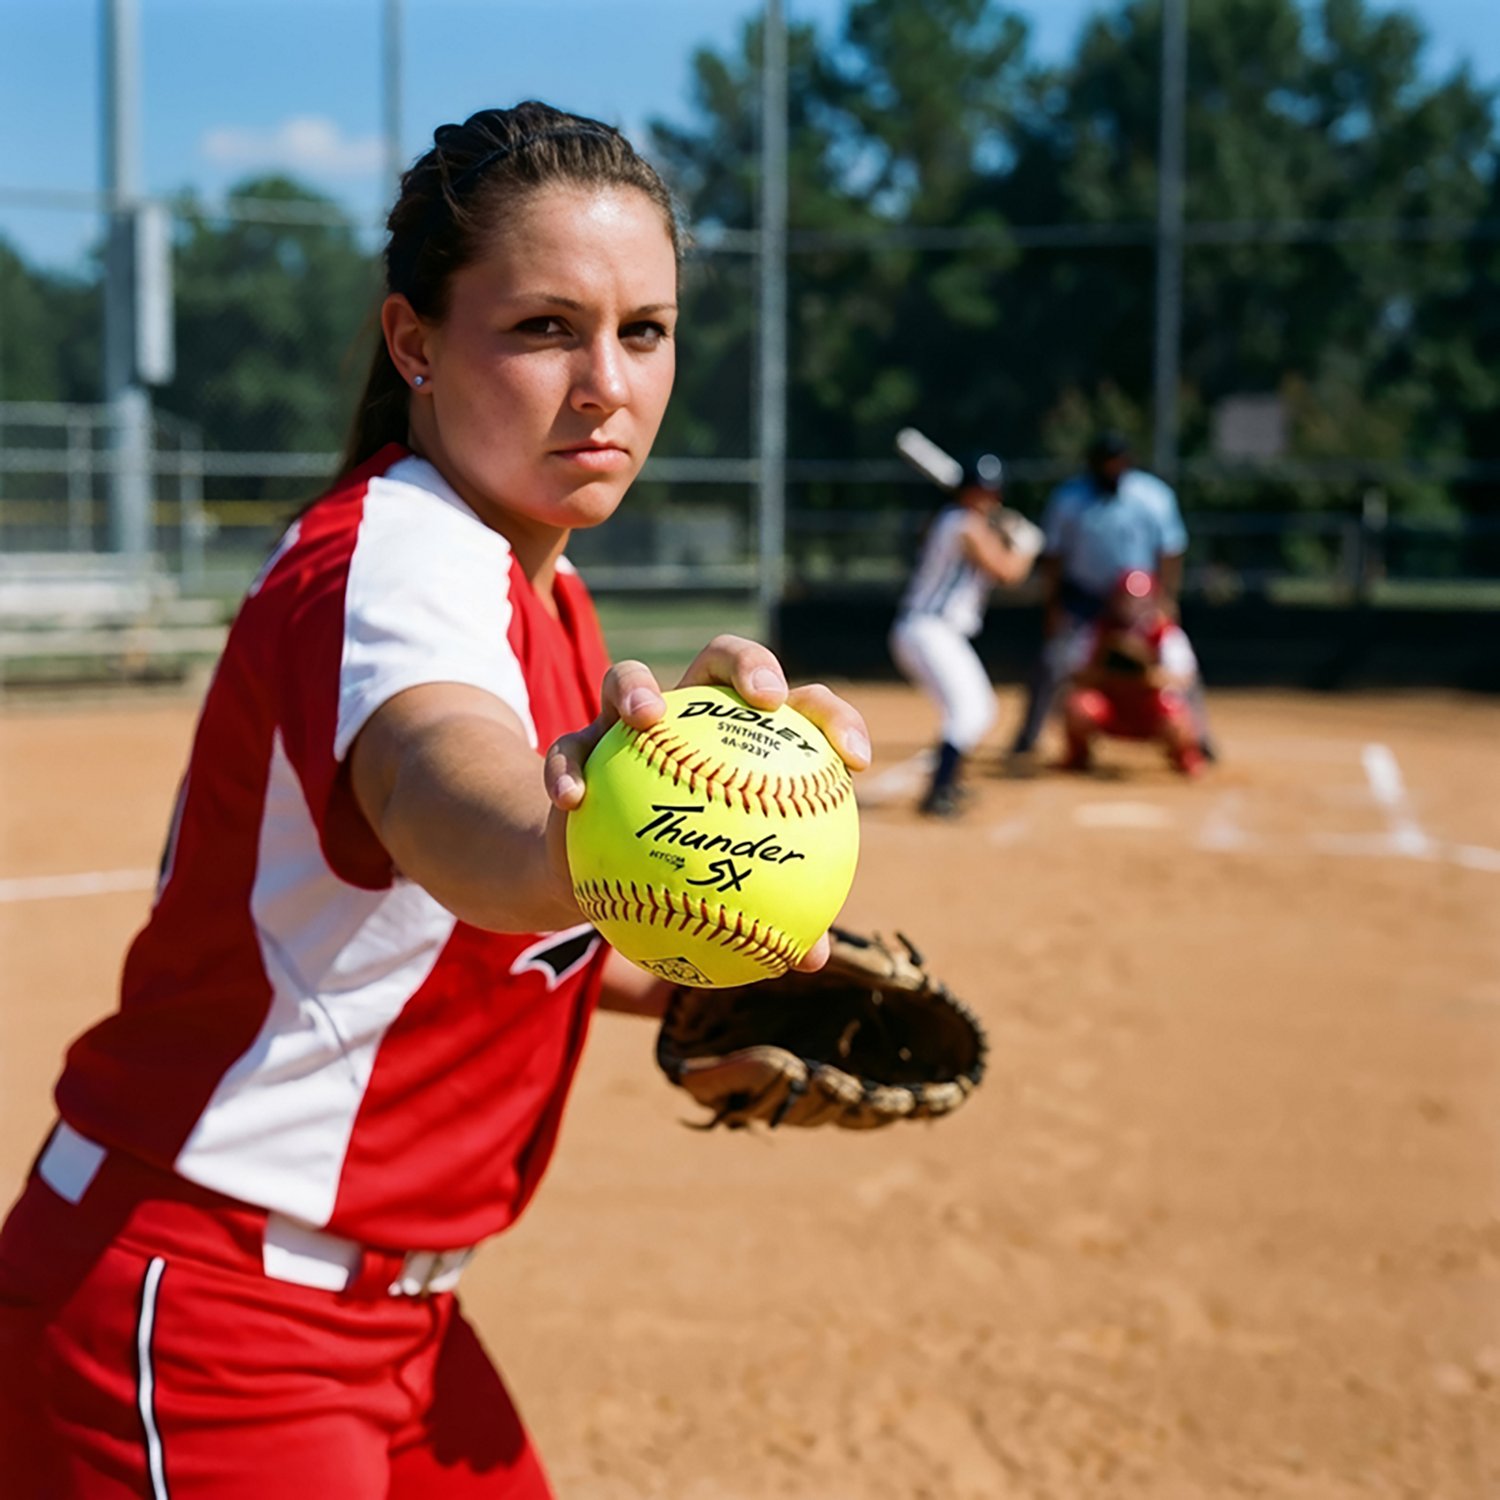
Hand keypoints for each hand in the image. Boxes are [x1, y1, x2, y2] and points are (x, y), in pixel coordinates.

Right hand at [543, 635, 872, 971]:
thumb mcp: (726, 899)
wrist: (597, 868)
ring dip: (637, 689)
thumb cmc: (682, 873)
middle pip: (722, 658)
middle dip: (747, 663)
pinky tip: (574, 800)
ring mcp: (625, 725)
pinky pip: (567, 749)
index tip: (853, 759)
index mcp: (743, 738)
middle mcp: (688, 715)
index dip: (834, 719)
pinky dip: (567, 769)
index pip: (801, 709)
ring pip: (629, 677)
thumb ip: (772, 917)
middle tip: (766, 699)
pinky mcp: (578, 748)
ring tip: (646, 718)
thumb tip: (812, 960)